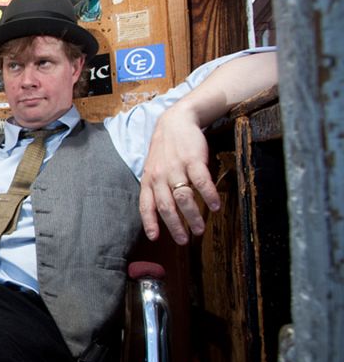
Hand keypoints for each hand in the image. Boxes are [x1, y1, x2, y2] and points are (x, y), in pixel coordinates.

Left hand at [139, 107, 220, 244]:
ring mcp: (176, 168)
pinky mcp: (193, 159)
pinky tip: (216, 206)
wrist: (176, 121)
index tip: (155, 238)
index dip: (150, 222)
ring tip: (200, 229)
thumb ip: (155, 187)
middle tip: (184, 240)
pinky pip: (201, 181)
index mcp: (149, 179)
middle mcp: (160, 176)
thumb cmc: (165, 149)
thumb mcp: (153, 167)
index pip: (146, 205)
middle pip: (166, 206)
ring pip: (183, 197)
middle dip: (175, 226)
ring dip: (193, 216)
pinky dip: (208, 195)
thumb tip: (160, 211)